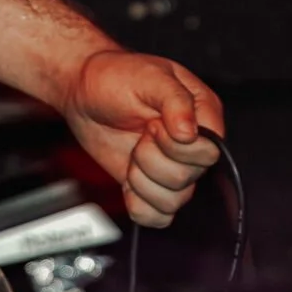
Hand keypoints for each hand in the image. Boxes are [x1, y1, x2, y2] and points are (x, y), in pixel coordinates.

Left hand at [60, 48, 223, 227]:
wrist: (83, 90)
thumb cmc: (116, 75)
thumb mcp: (149, 77)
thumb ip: (175, 100)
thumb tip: (190, 133)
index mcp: (202, 116)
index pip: (208, 153)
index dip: (177, 146)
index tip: (153, 124)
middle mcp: (191, 148)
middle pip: (188, 179)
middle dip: (153, 158)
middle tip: (140, 133)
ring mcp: (171, 168)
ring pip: (173, 201)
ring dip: (142, 179)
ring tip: (132, 151)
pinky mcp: (151, 186)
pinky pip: (157, 216)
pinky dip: (138, 203)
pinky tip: (128, 179)